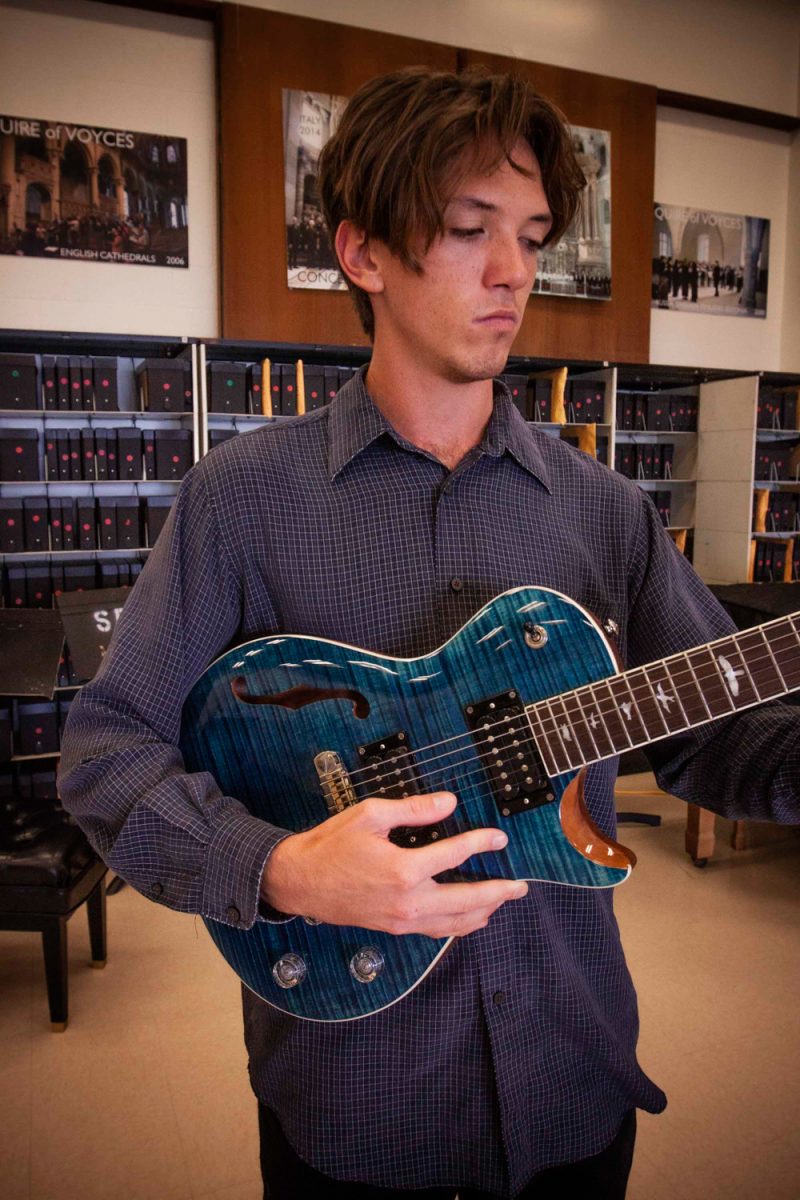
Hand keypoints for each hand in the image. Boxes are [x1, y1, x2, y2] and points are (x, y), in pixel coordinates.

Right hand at [260, 791, 527, 937]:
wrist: (299, 882)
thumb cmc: (331, 845)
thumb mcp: (371, 814)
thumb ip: (414, 809)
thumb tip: (449, 803)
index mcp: (404, 869)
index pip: (456, 854)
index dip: (482, 842)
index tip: (499, 837)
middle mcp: (408, 901)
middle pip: (468, 901)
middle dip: (499, 893)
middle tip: (521, 886)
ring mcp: (402, 920)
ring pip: (455, 923)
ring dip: (484, 912)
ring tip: (503, 901)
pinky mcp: (395, 929)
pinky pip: (436, 932)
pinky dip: (459, 926)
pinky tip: (470, 919)